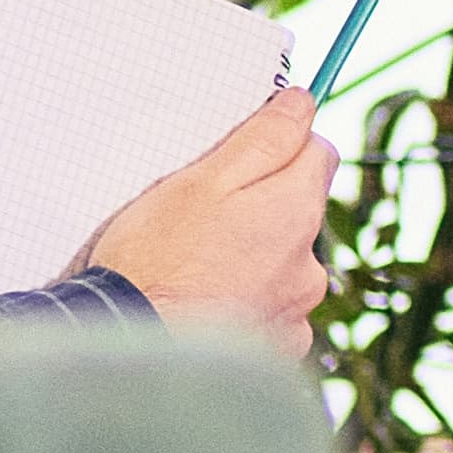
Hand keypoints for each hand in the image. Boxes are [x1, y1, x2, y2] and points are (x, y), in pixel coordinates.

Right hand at [76, 87, 326, 344]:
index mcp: (296, 211)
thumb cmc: (156, 260)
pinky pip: (271, 310)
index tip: (245, 151)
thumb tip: (302, 104)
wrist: (133, 348)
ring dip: (254, 258)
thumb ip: (262, 140)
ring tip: (196, 267)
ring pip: (283, 264)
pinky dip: (247, 303)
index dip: (282, 144)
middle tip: (202, 218)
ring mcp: (297, 311)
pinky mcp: (279, 348)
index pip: (318, 152)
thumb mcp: (200, 181)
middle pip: (300, 212)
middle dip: (262, 206)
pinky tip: (207, 303)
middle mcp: (310, 264)